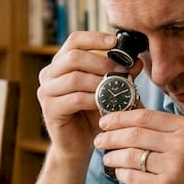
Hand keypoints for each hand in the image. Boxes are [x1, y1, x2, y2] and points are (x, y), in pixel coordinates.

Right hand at [37, 31, 138, 159]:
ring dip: (100, 81)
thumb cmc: (91, 115)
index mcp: (60, 63)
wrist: (78, 146)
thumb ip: (119, 75)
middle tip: (121, 70)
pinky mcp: (50, 109)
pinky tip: (106, 103)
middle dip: (102, 62)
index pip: (74, 40)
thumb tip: (137, 61)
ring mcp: (46, 92)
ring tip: (117, 88)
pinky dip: (94, 99)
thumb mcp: (107, 91)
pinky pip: (75, 98)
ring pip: (75, 77)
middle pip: (74, 57)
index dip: (95, 38)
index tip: (115, 42)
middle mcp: (49, 74)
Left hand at [94, 108, 183, 183]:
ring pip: (130, 155)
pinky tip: (119, 172)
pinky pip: (132, 176)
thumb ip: (164, 130)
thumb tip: (128, 115)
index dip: (119, 117)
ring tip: (107, 158)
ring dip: (113, 156)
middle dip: (110, 136)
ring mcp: (173, 167)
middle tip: (99, 140)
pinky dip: (121, 173)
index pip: (144, 116)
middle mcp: (181, 145)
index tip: (105, 121)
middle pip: (134, 134)